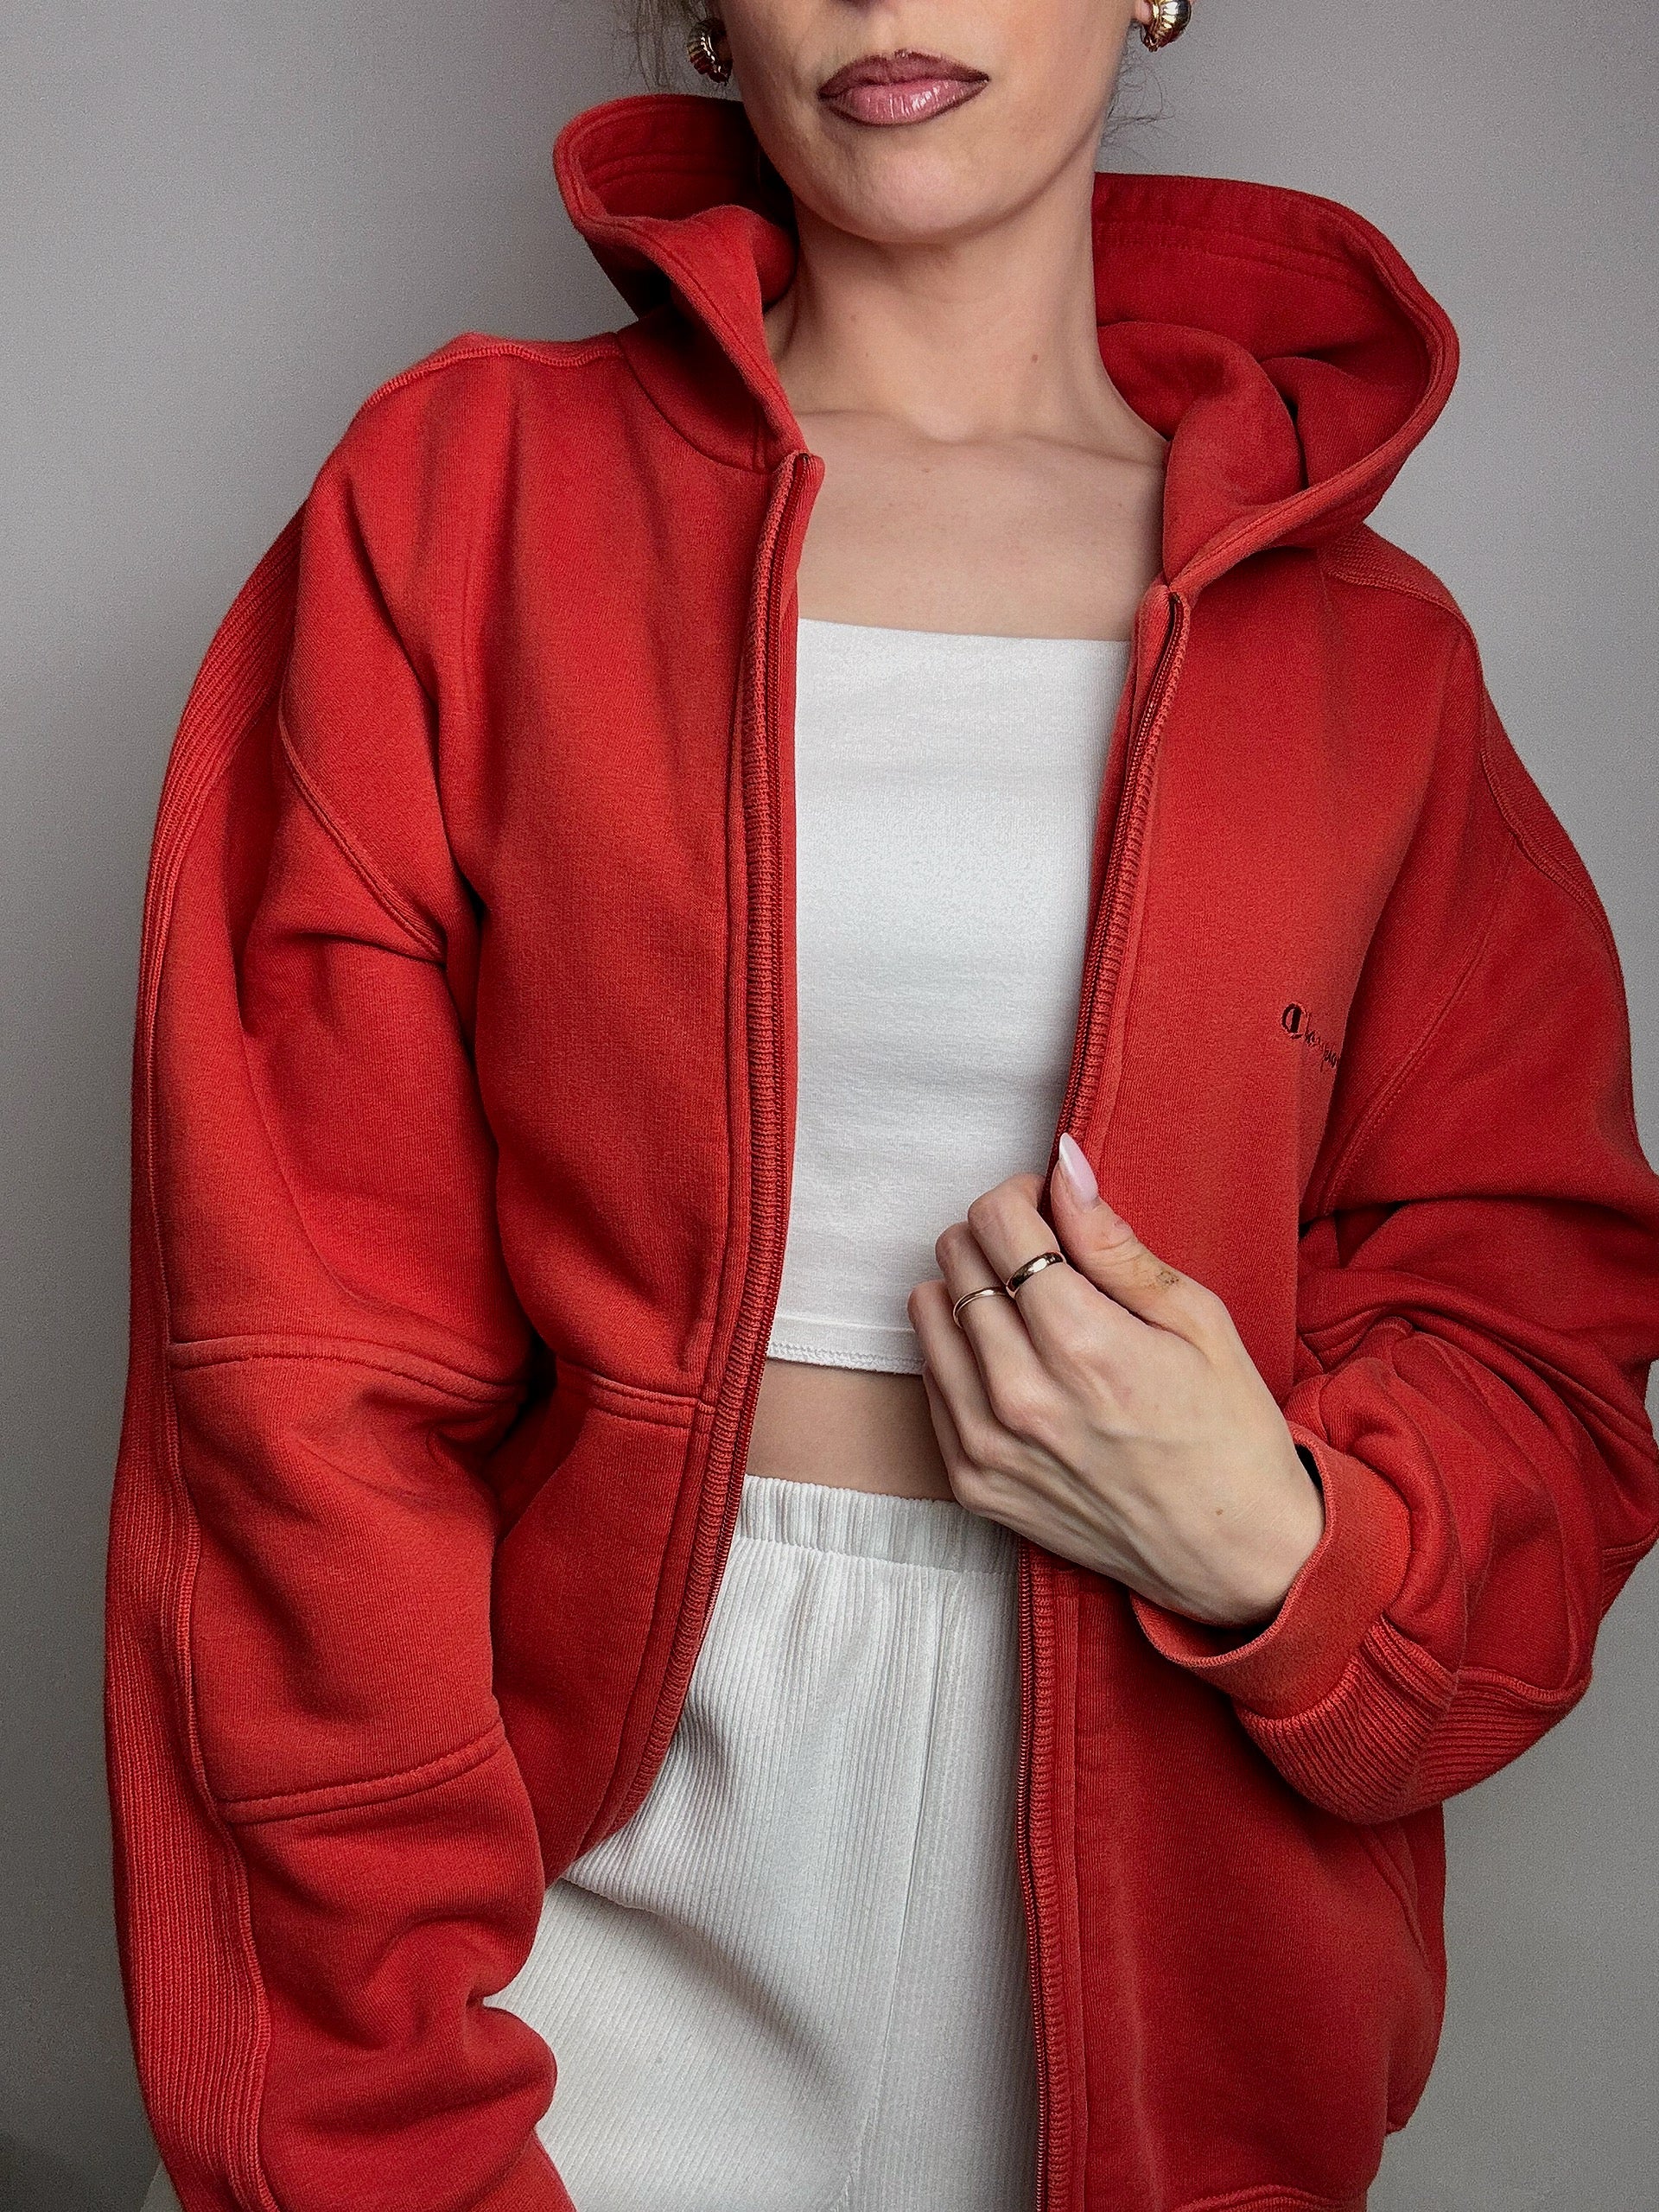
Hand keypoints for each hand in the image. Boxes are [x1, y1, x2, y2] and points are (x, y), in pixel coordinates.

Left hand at [906, 1134, 1325, 1629]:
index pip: (997, 1220)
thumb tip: (1064, 1165)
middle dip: (997, 1238)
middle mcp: (1019, 1393)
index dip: (1023, 1196)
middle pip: (956, 1258)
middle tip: (1044, 1257)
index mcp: (1082, 1343)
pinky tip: (1015, 1365)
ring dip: (970, 1291)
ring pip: (927, 1313)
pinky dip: (961, 1356)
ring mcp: (987, 1445)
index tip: (1050, 1208)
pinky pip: (929, 1380)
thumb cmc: (1230, 1432)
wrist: (1236, 1558)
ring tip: (1027, 1311)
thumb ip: (1114, 1243)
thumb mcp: (1197, 1320)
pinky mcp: (973, 1483)